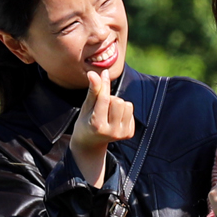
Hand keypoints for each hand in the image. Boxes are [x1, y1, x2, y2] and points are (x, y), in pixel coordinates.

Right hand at [69, 66, 136, 185]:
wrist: (90, 143)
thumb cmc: (85, 122)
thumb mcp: (86, 107)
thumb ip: (93, 91)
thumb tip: (93, 73)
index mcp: (98, 125)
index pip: (104, 99)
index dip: (104, 84)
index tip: (104, 73)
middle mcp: (112, 132)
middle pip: (118, 101)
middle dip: (110, 99)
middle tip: (102, 108)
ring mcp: (122, 134)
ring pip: (127, 105)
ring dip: (117, 104)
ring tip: (108, 113)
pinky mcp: (129, 134)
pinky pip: (130, 110)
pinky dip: (123, 111)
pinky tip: (114, 119)